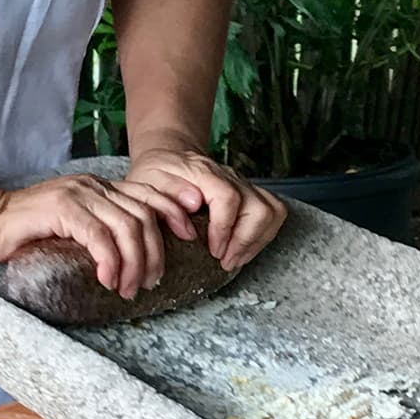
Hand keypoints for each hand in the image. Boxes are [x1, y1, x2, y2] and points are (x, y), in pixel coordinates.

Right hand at [0, 174, 168, 299]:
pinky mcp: (61, 208)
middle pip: (145, 215)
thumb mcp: (75, 231)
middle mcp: (94, 186)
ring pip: (127, 226)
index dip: (174, 213)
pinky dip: (110, 260)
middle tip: (150, 283)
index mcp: (101, 189)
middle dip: (155, 253)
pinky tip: (108, 279)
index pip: (150, 195)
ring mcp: (78, 194)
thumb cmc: (29, 234)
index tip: (190, 238)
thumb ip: (102, 234)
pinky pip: (99, 235)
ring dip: (134, 262)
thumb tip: (136, 262)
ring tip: (129, 289)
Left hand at [118, 147, 287, 272]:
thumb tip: (192, 207)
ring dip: (256, 241)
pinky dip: (263, 235)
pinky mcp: (252, 194)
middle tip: (224, 260)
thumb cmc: (156, 176)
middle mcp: (230, 176)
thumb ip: (165, 196)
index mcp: (202, 171)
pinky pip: (274, 213)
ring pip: (272, 211)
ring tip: (234, 257)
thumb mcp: (145, 184)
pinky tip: (243, 247)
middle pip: (259, 208)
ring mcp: (244, 185)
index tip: (215, 251)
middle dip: (244, 241)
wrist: (168, 158)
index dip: (224, 229)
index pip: (228, 197)